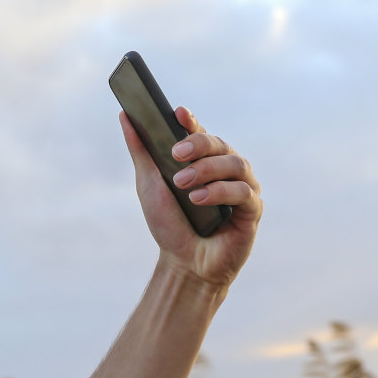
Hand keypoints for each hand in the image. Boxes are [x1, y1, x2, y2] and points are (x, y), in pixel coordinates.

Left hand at [120, 106, 261, 291]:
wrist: (185, 263)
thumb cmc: (169, 223)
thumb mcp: (149, 185)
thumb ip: (141, 151)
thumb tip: (125, 115)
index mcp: (204, 160)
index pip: (200, 133)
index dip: (191, 122)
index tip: (178, 113)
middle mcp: (226, 169)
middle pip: (220, 145)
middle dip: (198, 145)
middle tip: (176, 154)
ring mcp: (242, 187)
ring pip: (235, 164)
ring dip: (207, 170)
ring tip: (182, 184)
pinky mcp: (252, 209)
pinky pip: (243, 192)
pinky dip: (220, 192)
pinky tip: (199, 199)